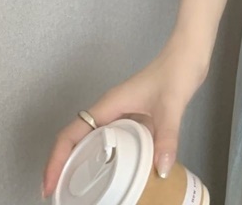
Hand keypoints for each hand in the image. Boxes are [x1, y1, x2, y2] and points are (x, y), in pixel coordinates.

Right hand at [41, 36, 207, 198]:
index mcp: (109, 105)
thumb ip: (166, 137)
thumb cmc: (177, 71)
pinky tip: (122, 173)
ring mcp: (123, 111)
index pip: (71, 134)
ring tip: (85, 191)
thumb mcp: (171, 105)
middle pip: (78, 140)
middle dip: (66, 167)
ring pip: (96, 140)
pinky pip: (116, 139)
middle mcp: (111, 109)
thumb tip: (162, 170)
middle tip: (64, 195)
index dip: (56, 161)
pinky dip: (112, 157)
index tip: (50, 187)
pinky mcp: (136, 114)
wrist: (190, 52)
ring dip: (87, 163)